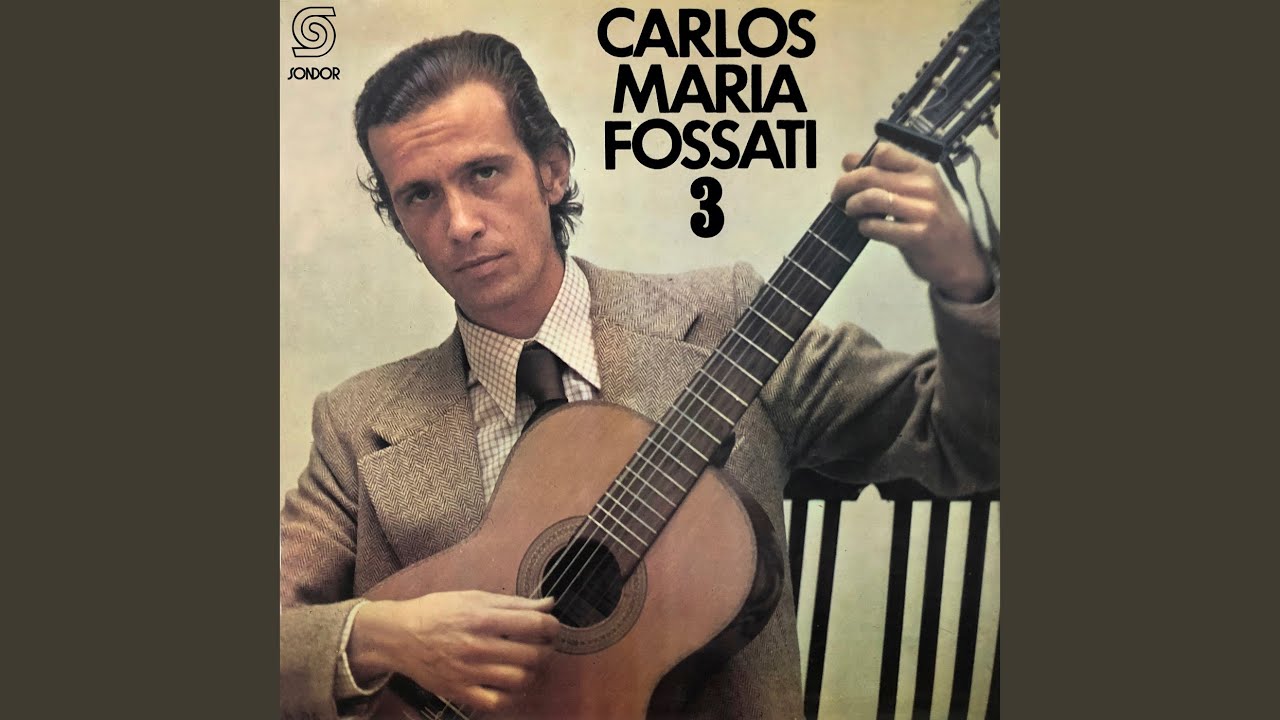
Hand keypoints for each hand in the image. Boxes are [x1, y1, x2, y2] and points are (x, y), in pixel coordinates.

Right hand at [348, 591, 559, 712]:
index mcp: (482, 617)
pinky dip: (512, 696)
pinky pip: (497, 702)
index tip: (552, 627)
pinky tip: (513, 685)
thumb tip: (548, 603)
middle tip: (543, 646)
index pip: (534, 625)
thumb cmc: (437, 612)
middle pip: (532, 655)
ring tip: (530, 665)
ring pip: (519, 680)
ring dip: (533, 673)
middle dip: (546, 650)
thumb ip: (513, 603)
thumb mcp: (474, 597)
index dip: (552, 626)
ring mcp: (469, 672)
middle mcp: (478, 646)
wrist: (399, 636)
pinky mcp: (460, 691)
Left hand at [832, 142, 992, 302]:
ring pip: (870, 198)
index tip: (852, 176)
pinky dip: (864, 227)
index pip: (884, 151)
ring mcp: (922, 211)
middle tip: (838, 198)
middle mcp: (924, 186)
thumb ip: (883, 173)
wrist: (959, 256)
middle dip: (845, 186)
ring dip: (853, 206)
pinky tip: (867, 229)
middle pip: (870, 175)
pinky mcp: (916, 236)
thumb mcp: (914, 190)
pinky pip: (875, 226)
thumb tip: (849, 160)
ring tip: (853, 213)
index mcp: (923, 169)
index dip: (861, 164)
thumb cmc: (932, 219)